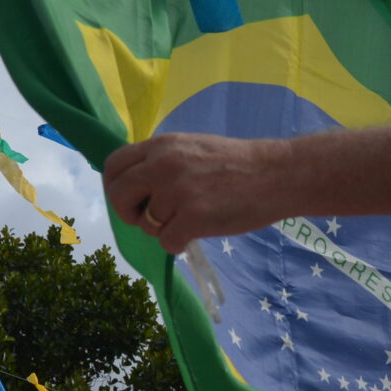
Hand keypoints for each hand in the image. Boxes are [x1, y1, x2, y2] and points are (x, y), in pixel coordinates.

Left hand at [102, 133, 287, 254]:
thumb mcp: (192, 148)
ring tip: (189, 220)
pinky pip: (167, 242)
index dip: (115, 186)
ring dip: (163, 229)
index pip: (114, 165)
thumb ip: (162, 161)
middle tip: (148, 218)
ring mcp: (177, 191)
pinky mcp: (193, 217)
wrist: (276, 174)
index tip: (130, 199)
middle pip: (119, 195)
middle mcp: (163, 165)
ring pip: (146, 224)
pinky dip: (178, 244)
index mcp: (162, 145)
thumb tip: (136, 186)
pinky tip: (194, 235)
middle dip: (129, 213)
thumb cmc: (238, 164)